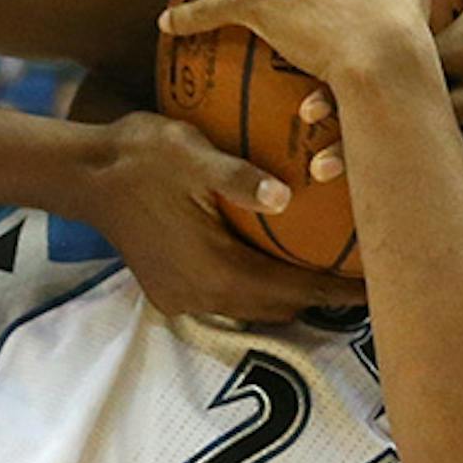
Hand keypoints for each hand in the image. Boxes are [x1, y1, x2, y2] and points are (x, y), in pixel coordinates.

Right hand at [76, 112, 364, 321]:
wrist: (85, 174)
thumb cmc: (142, 156)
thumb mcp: (192, 154)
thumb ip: (239, 177)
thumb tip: (285, 194)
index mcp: (216, 271)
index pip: (293, 290)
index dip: (337, 291)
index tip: (377, 285)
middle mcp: (203, 297)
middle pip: (279, 308)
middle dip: (319, 296)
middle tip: (359, 272)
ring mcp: (184, 299)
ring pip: (254, 308)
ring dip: (287, 292)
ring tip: (324, 268)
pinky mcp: (171, 290)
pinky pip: (228, 299)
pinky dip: (257, 286)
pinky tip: (272, 257)